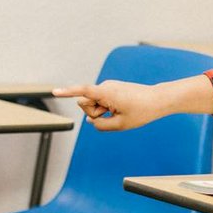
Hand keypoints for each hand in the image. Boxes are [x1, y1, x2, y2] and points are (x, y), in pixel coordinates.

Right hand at [54, 75, 212, 131]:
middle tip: (114, 115)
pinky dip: (108, 109)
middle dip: (94, 113)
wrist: (158, 99)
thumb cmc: (141, 111)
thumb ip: (100, 125)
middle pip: (86, 104)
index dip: (67, 92)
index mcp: (106, 93)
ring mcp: (108, 87)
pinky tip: (121, 108)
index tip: (53, 92)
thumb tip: (91, 121)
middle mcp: (104, 87)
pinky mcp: (111, 89)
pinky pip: (102, 102)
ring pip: (94, 104)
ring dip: (103, 112)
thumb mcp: (120, 125)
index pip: (82, 92)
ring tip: (120, 111)